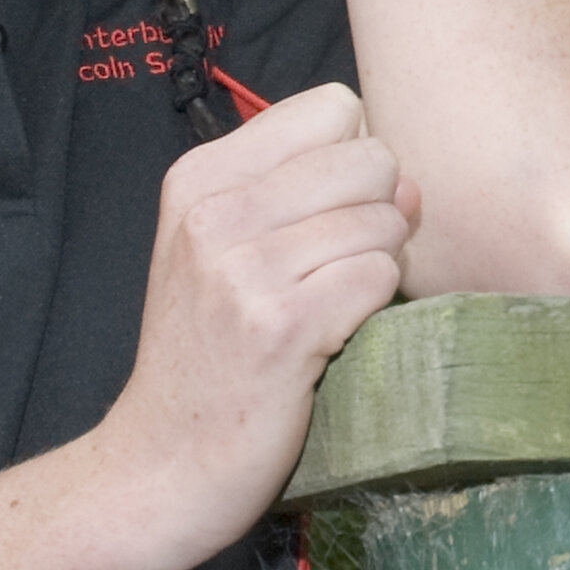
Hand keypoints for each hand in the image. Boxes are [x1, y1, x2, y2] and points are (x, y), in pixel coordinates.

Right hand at [90, 81, 413, 559]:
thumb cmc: (208, 355)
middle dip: (379, 212)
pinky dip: (372, 309)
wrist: (161, 464)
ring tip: (328, 309)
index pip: (331, 106)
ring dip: (377, 267)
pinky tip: (332, 338)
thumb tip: (408, 181)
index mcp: (199, 178)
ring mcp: (245, 271)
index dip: (353, 159)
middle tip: (335, 271)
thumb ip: (302, 195)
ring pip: (383, 220)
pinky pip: (379, 277)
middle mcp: (215, 213)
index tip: (325, 215)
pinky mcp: (283, 328)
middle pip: (371, 157)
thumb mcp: (220, 251)